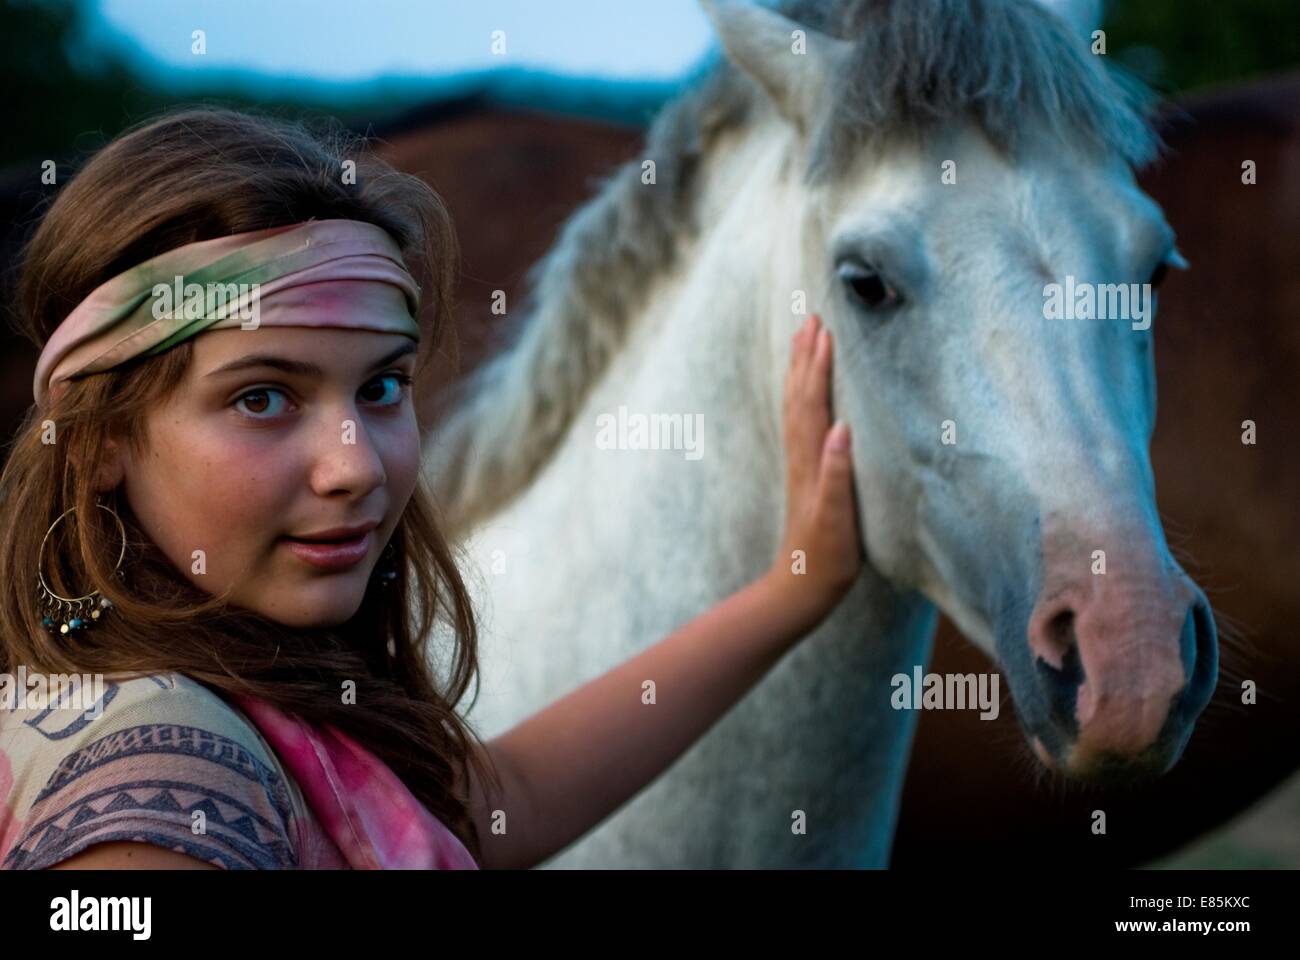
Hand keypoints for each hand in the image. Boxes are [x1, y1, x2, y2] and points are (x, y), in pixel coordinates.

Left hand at [765, 313, 864, 628]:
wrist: (801, 586)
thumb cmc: (825, 556)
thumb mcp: (837, 518)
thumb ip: (837, 474)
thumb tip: (840, 429)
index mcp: (812, 461)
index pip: (814, 402)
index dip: (819, 366)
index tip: (824, 328)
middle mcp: (802, 456)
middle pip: (801, 395)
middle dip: (806, 355)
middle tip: (811, 316)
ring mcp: (802, 464)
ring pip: (797, 405)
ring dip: (801, 370)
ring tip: (805, 339)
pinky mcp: (806, 474)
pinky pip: (801, 422)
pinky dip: (803, 397)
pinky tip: (809, 392)